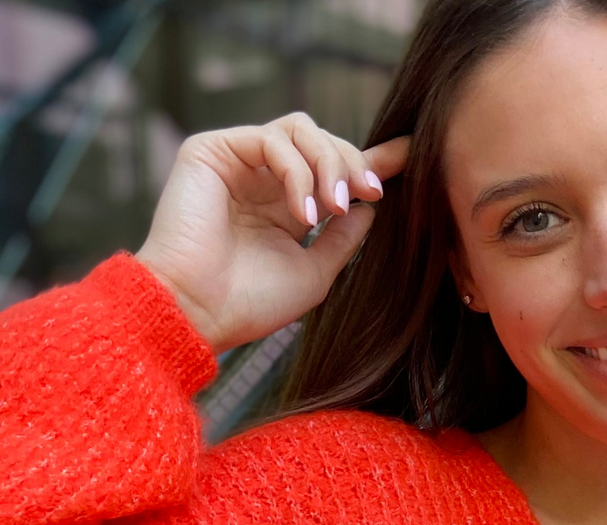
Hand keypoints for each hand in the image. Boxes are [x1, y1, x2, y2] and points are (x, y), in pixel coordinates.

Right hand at [135, 113, 409, 353]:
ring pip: (301, 130)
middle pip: (323, 141)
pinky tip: (304, 212)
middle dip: (354, 163)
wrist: (196, 313)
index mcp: (284, 207)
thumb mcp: (314, 274)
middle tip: (372, 193)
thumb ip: (343, 240)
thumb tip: (373, 206)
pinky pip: (273, 140)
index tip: (410, 154)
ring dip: (330, 164)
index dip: (371, 160)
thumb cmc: (249, 304)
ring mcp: (237, 162)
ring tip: (335, 208)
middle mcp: (261, 181)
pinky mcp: (211, 150)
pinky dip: (298, 172)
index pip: (331, 169)